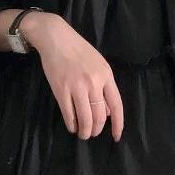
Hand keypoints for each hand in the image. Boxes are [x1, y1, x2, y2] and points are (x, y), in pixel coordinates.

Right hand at [23, 11, 123, 141]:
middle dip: (97, 129)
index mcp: (106, 75)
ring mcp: (77, 87)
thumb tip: (108, 112)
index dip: (118, 124)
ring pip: (85, 118)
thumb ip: (104, 86)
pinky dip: (72, 125)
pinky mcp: (61, 90)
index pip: (116, 105)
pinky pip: (69, 114)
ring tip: (83, 133)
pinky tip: (72, 126)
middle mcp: (93, 82)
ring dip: (85, 131)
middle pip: (99, 116)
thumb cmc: (79, 50)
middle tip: (92, 133)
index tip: (116, 137)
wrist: (57, 38)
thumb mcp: (99, 64)